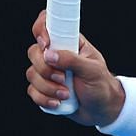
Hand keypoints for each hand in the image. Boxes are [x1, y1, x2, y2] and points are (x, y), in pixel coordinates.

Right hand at [26, 10, 124, 126]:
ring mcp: (48, 72)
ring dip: (48, 87)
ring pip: (32, 74)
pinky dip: (44, 99)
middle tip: (63, 78)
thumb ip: (72, 60)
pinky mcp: (44, 88)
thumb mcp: (92, 70)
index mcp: (69, 43)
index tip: (46, 44)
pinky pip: (32, 90)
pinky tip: (58, 103)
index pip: (48, 25)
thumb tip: (49, 54)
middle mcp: (56, 55)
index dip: (41, 30)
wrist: (103, 109)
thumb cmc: (101, 85)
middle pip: (34, 52)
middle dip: (45, 69)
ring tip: (66, 95)